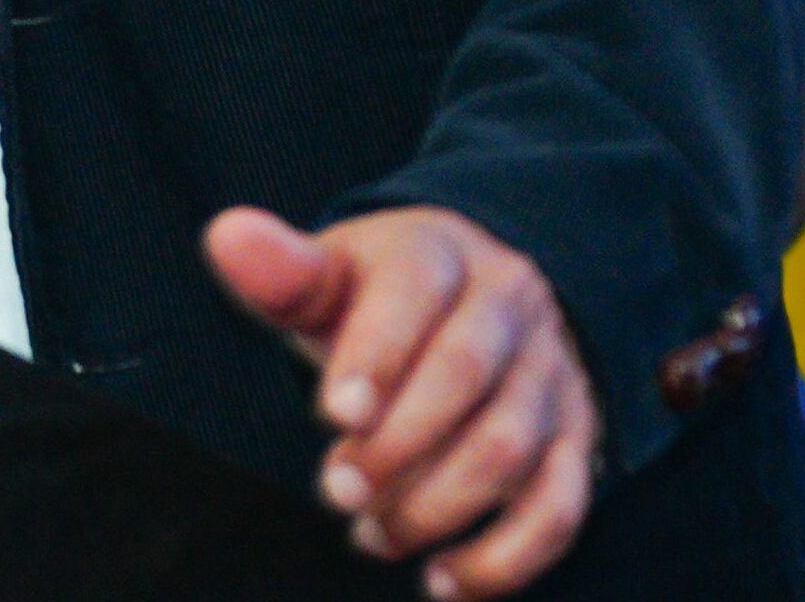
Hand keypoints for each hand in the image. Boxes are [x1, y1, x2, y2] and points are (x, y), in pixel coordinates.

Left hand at [205, 203, 596, 596]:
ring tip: (372, 533)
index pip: (416, 288)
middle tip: (338, 489)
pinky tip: (441, 581)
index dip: (376, 355)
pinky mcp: (576, 440)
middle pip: (466, 373)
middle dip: (397, 444)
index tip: (334, 416)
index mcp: (441, 251)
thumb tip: (228, 236)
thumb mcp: (330, 275)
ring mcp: (551, 374)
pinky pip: (559, 507)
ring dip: (437, 505)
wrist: (469, 305)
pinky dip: (504, 558)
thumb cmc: (376, 299)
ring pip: (512, 446)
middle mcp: (510, 304)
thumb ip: (282, 272)